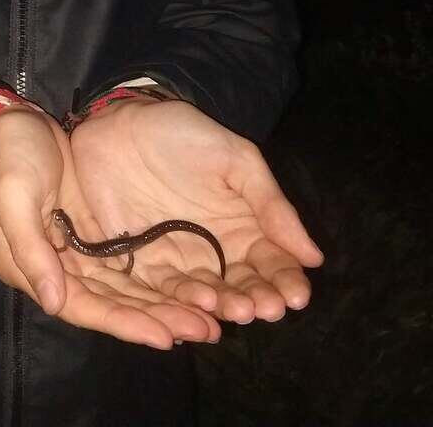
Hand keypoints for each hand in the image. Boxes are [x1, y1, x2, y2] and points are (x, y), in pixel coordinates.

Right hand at [0, 106, 220, 349]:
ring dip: (163, 307)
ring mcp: (79, 254)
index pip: (81, 307)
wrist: (16, 121)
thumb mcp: (12, 194)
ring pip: (126, 290)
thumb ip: (31, 248)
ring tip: (208, 321)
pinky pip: (131, 266)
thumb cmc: (10, 156)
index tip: (164, 336)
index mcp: (29, 268)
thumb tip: (53, 301)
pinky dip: (158, 281)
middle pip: (110, 305)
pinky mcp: (97, 236)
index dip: (122, 323)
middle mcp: (57, 270)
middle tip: (205, 332)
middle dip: (156, 320)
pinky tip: (190, 290)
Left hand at [65, 97, 323, 324]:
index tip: (295, 296)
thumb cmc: (182, 135)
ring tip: (236, 310)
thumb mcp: (236, 159)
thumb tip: (313, 256)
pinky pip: (161, 290)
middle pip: (241, 285)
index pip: (272, 263)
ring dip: (222, 307)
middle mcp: (215, 252)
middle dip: (257, 299)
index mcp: (244, 228)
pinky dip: (178, 304)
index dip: (286, 281)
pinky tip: (197, 309)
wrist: (119, 123)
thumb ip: (271, 204)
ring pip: (205, 294)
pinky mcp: (139, 262)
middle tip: (265, 308)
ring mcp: (178, 260)